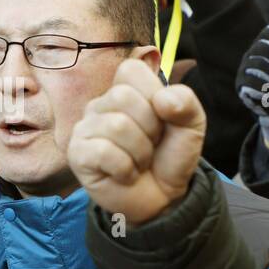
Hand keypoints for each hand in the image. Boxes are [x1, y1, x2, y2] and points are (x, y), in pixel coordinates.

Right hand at [68, 58, 204, 223]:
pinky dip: (125, 168)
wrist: (163, 198)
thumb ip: (186, 104)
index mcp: (125, 90)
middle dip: (150, 128)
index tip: (161, 117)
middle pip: (123, 97)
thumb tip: (163, 99)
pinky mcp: (77, 154)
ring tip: (139, 162)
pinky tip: (125, 174)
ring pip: (116, 125)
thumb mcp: (191, 127)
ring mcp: (85, 129)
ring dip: (140, 152)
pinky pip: (103, 151)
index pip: (131, 70)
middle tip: (150, 145)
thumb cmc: (169, 158)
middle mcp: (100, 105)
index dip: (154, 95)